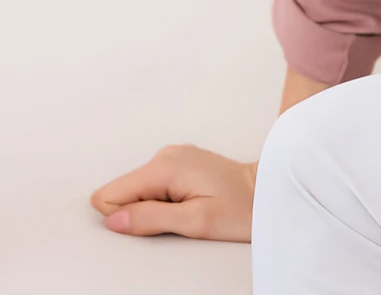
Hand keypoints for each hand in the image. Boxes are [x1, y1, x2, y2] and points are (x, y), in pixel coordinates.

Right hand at [91, 145, 256, 240]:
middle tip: (178, 221)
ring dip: (155, 208)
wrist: (267, 192)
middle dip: (142, 213)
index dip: (125, 217)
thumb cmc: (240, 208)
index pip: (113, 191)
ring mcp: (172, 157)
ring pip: (140, 189)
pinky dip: (166, 200)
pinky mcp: (180, 163)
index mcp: (164, 166)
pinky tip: (191, 204)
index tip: (156, 225)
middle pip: (126, 191)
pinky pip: (155, 185)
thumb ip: (151, 219)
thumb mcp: (196, 221)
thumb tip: (113, 220)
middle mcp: (164, 156)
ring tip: (188, 213)